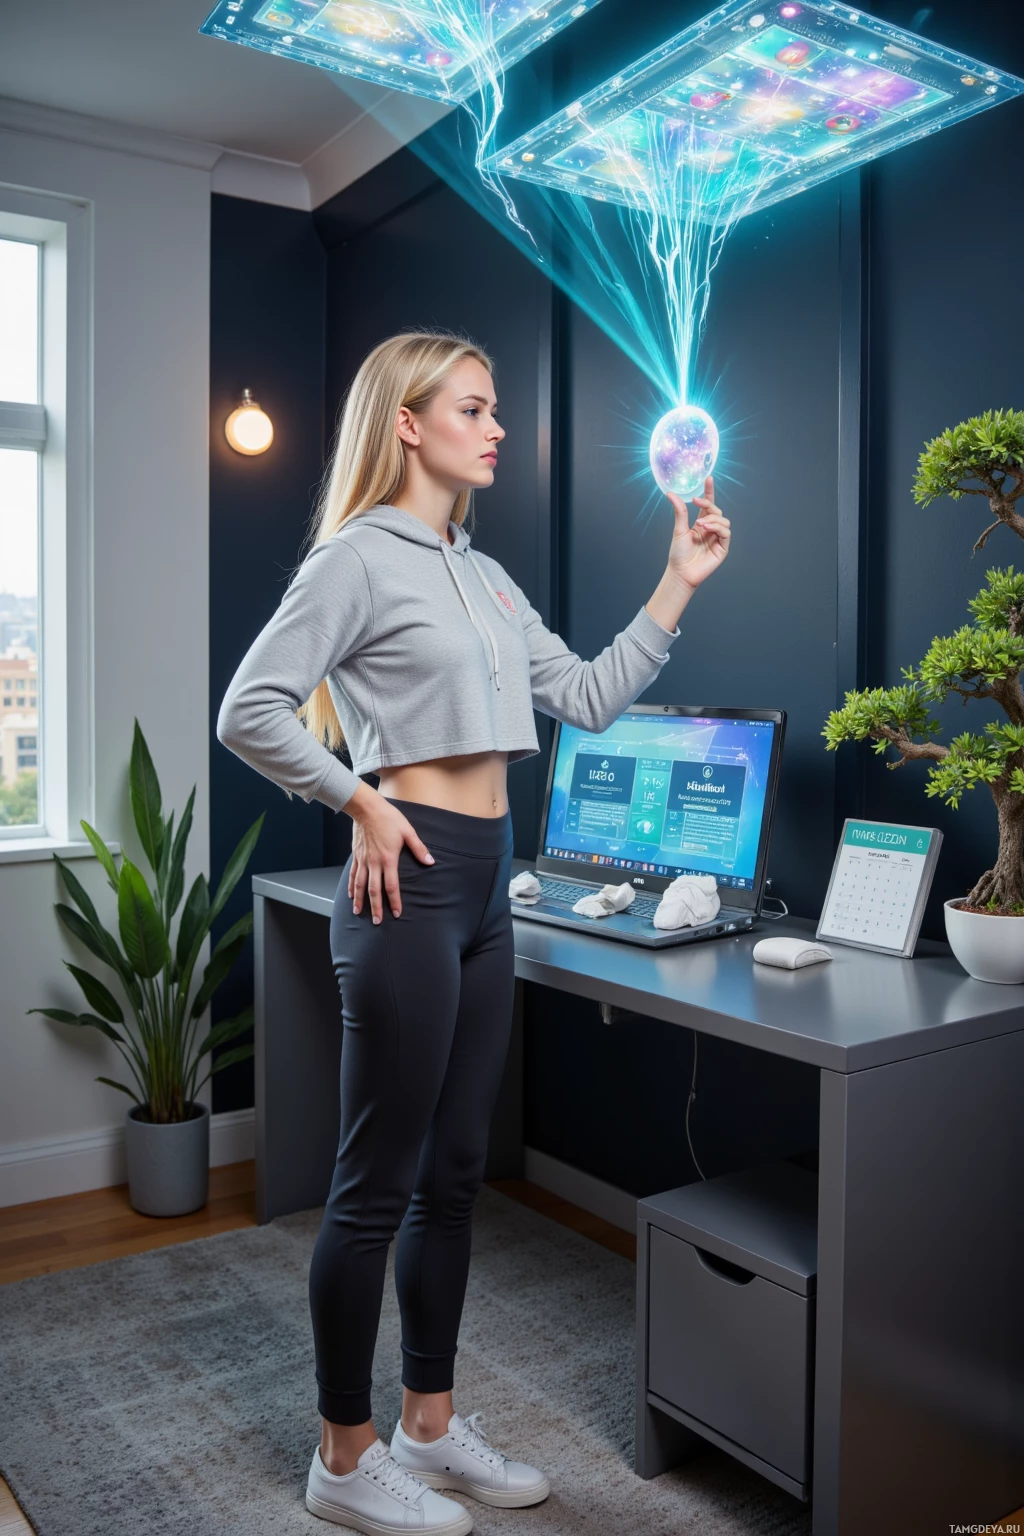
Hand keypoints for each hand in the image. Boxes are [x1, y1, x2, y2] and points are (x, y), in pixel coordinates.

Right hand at [348, 790, 434, 922]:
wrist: (366, 808)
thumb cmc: (388, 818)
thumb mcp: (408, 832)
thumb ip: (419, 849)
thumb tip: (430, 862)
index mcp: (388, 859)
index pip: (391, 886)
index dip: (394, 901)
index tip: (396, 913)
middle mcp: (374, 863)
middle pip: (374, 890)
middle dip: (376, 908)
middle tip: (378, 922)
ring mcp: (363, 860)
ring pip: (360, 885)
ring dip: (360, 901)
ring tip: (360, 914)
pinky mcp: (356, 856)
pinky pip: (353, 874)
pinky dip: (352, 886)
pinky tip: (351, 895)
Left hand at [665, 474, 730, 591]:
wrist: (681, 572)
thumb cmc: (678, 554)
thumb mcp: (679, 529)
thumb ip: (680, 511)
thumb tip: (671, 493)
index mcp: (701, 524)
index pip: (708, 505)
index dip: (710, 492)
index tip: (708, 478)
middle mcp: (711, 530)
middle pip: (717, 511)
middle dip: (709, 504)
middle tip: (696, 502)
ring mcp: (717, 539)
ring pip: (723, 521)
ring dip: (712, 518)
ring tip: (700, 524)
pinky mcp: (723, 548)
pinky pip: (726, 533)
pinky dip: (718, 528)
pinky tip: (707, 529)